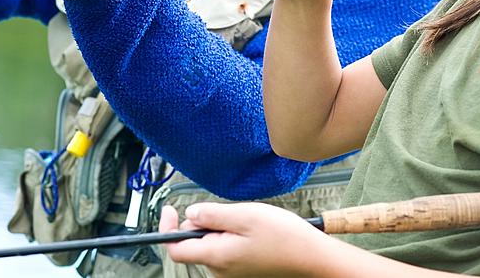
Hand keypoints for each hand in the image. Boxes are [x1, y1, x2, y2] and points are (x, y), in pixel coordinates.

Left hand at [159, 202, 332, 277]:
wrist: (311, 257)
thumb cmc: (283, 236)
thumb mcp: (245, 215)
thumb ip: (212, 215)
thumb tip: (188, 214)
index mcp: (217, 257)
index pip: (176, 249)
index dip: (168, 228)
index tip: (170, 209)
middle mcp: (220, 270)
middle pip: (195, 244)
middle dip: (203, 223)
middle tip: (230, 212)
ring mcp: (231, 272)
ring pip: (212, 244)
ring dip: (221, 228)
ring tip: (247, 221)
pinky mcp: (242, 270)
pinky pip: (225, 249)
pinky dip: (231, 236)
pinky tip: (252, 231)